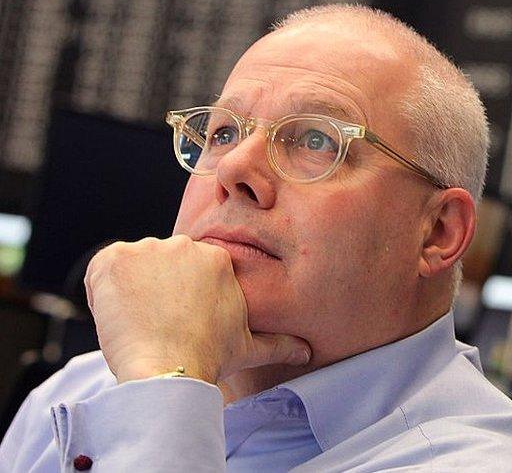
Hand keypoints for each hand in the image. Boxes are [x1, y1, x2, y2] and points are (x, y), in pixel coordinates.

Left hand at [84, 235, 309, 383]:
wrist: (169, 369)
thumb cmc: (209, 359)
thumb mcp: (249, 348)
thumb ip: (278, 343)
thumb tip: (306, 352)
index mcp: (217, 260)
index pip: (186, 269)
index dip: (177, 296)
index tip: (175, 321)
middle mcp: (184, 246)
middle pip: (159, 265)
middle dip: (154, 291)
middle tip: (157, 325)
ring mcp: (148, 249)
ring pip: (130, 267)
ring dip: (129, 292)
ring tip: (138, 325)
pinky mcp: (115, 259)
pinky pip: (101, 270)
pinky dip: (103, 292)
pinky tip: (119, 316)